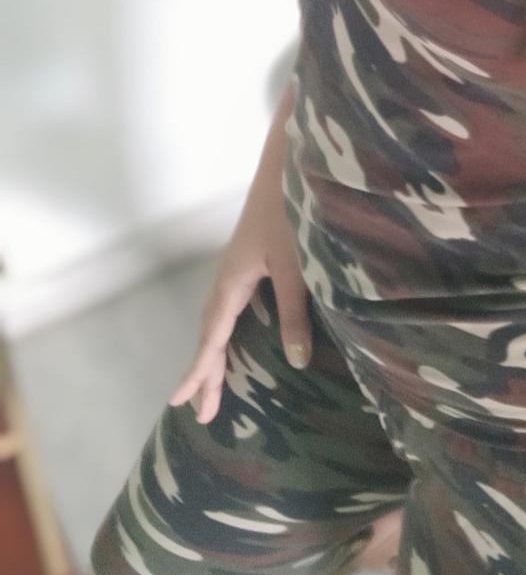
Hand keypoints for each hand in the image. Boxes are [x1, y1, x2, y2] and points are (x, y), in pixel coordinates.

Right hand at [167, 199, 312, 425]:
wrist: (289, 162)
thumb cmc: (291, 212)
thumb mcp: (296, 268)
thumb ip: (295, 313)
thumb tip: (295, 360)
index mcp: (233, 283)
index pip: (213, 339)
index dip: (199, 372)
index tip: (180, 402)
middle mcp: (229, 277)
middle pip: (211, 334)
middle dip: (206, 372)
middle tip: (201, 412)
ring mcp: (237, 267)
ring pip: (218, 319)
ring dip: (215, 353)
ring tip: (214, 384)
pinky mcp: (249, 257)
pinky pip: (230, 306)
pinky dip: (226, 330)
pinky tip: (236, 335)